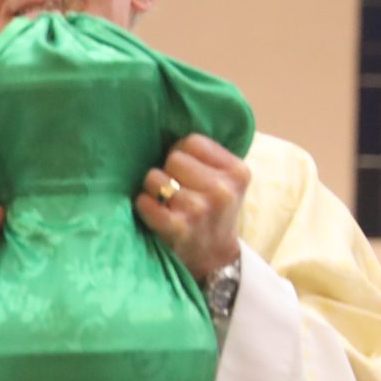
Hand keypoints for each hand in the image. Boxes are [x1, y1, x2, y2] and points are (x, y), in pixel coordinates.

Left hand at [136, 134, 249, 281]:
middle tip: (174, 189)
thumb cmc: (212, 212)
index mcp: (237, 171)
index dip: (181, 153)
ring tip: (165, 202)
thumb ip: (207, 156)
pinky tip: (152, 211)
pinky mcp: (179, 228)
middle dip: (168, 171)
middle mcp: (223, 190)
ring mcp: (201, 210)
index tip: (185, 171)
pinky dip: (143, 204)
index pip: (193, 141)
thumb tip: (168, 121)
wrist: (213, 259)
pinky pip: (146, 201)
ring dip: (153, 189)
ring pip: (156, 178)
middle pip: (174, 158)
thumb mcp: (225, 180)